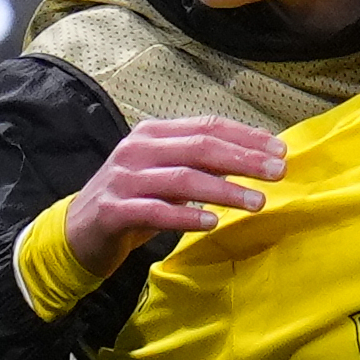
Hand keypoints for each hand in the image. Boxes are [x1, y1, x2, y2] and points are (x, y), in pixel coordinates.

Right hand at [64, 116, 285, 277]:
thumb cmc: (136, 199)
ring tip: (258, 202)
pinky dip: (187, 216)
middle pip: (200, 148)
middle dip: (244, 159)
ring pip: (182, 179)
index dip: (247, 137)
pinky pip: (156, 212)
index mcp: (154, 133)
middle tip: (278, 173)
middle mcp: (137, 150)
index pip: (208, 127)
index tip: (281, 151)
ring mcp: (123, 179)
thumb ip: (203, 161)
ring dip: (225, 191)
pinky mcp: (113, 210)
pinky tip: (213, 222)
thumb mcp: (169, 173)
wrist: (79, 232)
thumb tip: (258, 156)